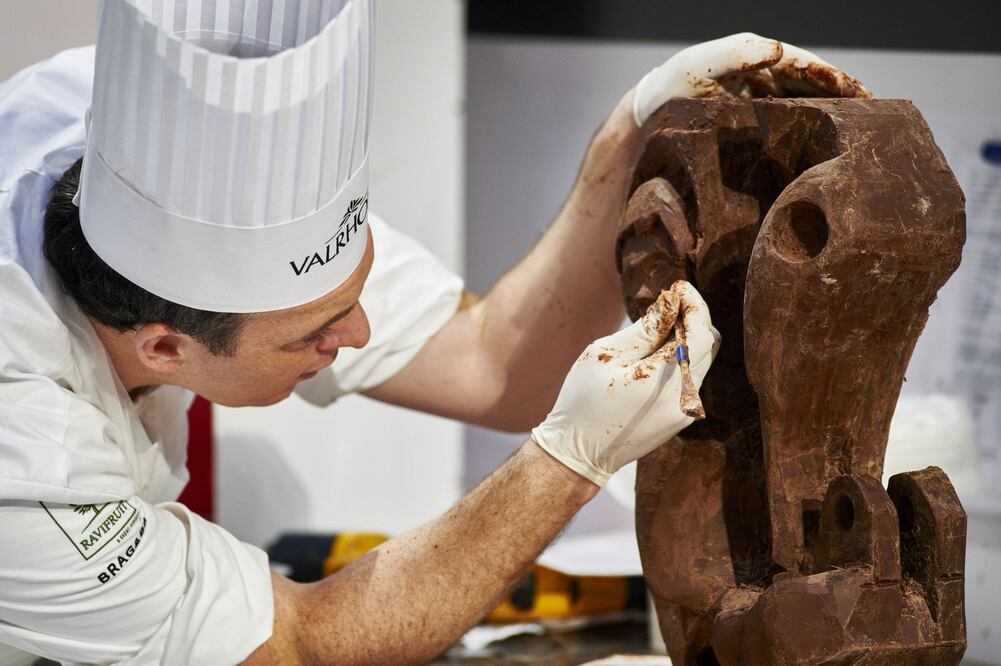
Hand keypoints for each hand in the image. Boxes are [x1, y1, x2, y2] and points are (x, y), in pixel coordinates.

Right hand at [531, 281, 719, 485]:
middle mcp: (686, 398)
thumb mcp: (606, 356)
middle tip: (664, 305)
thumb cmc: (583, 402)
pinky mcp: (682, 417)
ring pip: (702, 361)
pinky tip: (653, 355)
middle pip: (709, 345)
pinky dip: (680, 359)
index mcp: (666, 382)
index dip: (694, 304)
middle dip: (692, 318)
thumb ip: (644, 329)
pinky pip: (691, 377)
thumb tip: (671, 302)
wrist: (579, 454)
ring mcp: (687, 411)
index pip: (701, 333)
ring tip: (654, 330)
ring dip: (686, 338)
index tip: (678, 287)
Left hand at [632, 32, 871, 125]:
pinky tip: (822, 154)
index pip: (807, 68)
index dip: (837, 81)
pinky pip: (787, 129)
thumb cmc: (673, 87)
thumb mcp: (701, 65)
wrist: (649, 117)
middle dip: (845, 100)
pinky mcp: (752, 126)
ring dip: (831, 120)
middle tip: (877, 118)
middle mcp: (764, 78)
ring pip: (804, 109)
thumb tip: (776, 50)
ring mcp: (760, 103)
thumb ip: (737, 52)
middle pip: (813, 88)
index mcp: (758, 60)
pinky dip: (807, 136)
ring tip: (859, 137)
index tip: (864, 96)